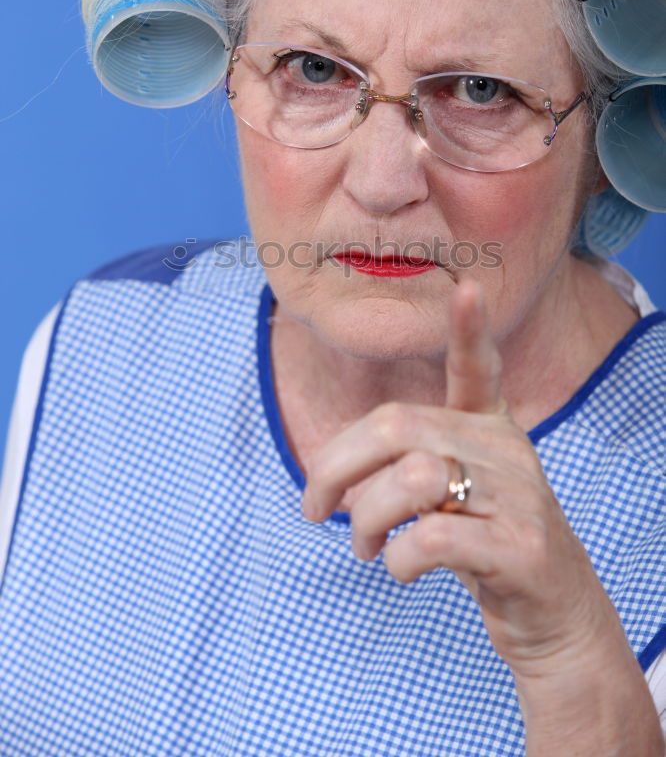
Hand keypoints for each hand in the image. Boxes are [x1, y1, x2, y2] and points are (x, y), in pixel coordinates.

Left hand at [301, 278, 618, 678]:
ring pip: (413, 479)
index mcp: (490, 429)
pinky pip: (433, 538)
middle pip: (398, 426)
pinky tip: (402, 568)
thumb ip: (411, 467)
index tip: (466, 287)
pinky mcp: (522, 548)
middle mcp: (508, 450)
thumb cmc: (487, 544)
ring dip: (366, 518)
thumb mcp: (457, 492)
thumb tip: (332, 479)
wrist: (557, 616)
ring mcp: (519, 497)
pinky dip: (398, 558)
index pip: (479, 369)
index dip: (470, 329)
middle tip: (315, 509)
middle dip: (336, 466)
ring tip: (364, 545)